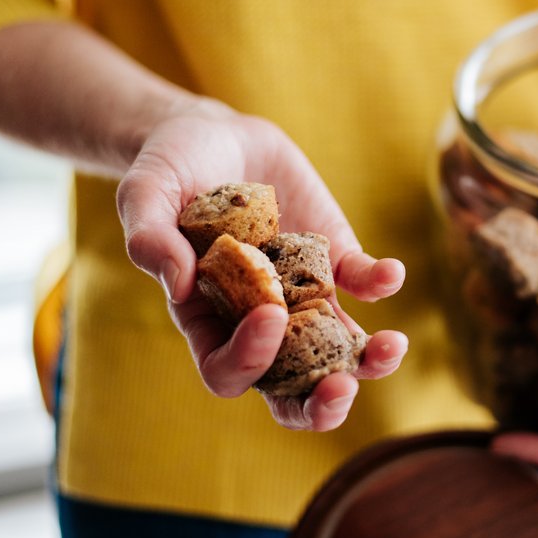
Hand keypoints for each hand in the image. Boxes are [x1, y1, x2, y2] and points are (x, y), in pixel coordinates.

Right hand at [115, 99, 407, 430]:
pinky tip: (390, 272)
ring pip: (339, 349)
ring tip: (391, 347)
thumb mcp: (146, 193)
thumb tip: (177, 280)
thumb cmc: (170, 170)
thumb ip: (149, 235)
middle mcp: (259, 320)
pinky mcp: (333, 260)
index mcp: (208, 320)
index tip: (269, 313)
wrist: (216, 136)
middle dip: (319, 401)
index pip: (228, 369)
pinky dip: (378, 282)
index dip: (249, 359)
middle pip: (291, 388)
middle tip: (341, 387)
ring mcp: (302, 294)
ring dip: (369, 357)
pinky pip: (361, 283)